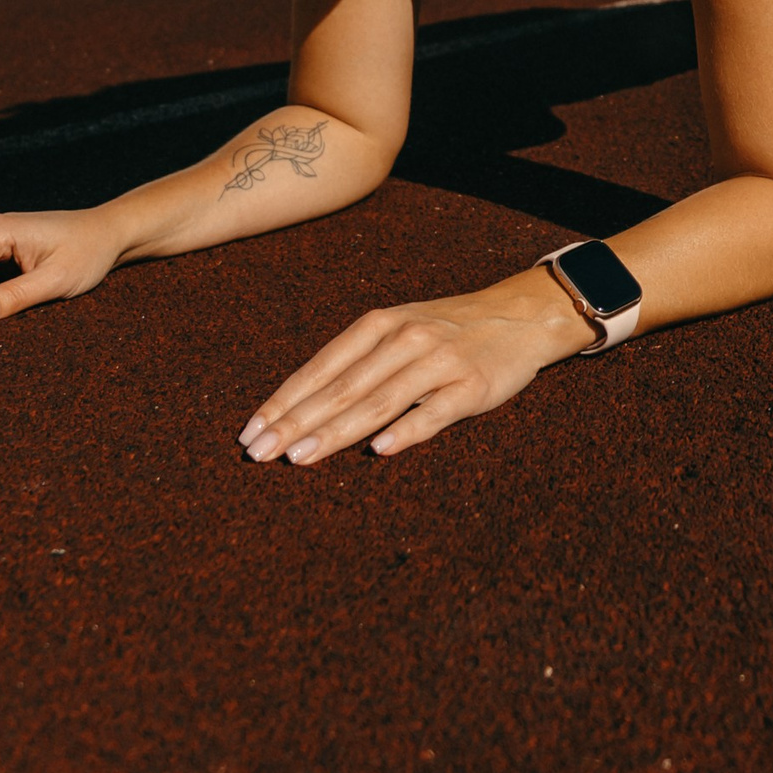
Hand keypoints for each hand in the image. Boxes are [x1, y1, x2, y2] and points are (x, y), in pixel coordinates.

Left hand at [239, 271, 595, 463]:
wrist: (521, 314)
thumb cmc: (449, 328)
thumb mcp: (400, 328)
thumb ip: (358, 362)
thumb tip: (304, 406)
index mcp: (380, 324)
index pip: (321, 367)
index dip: (284, 401)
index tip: (251, 431)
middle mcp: (405, 339)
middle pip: (342, 387)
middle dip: (296, 422)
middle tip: (260, 452)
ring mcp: (439, 362)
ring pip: (379, 400)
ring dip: (337, 430)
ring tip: (301, 457)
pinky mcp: (472, 385)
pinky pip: (435, 411)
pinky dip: (406, 430)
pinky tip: (379, 450)